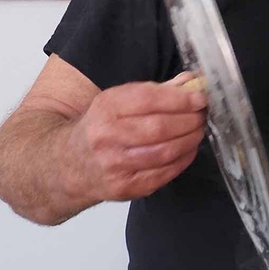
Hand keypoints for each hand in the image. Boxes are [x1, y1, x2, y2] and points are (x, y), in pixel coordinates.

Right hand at [62, 72, 207, 205]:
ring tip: (197, 131)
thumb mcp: (118, 102)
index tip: (200, 98)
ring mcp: (115, 165)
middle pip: (160, 127)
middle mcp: (106, 136)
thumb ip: (157, 91)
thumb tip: (193, 82)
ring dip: (190, 140)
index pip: (148, 99)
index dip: (180, 99)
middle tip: (201, 116)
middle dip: (189, 120)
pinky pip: (164, 173)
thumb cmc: (100, 129)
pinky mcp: (125, 187)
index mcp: (105, 108)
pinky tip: (188, 149)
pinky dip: (184, 159)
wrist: (67, 165)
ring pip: (165, 152)